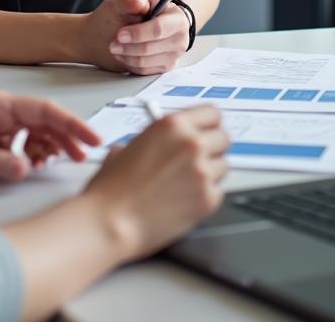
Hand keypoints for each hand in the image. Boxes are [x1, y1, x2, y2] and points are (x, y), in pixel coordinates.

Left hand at [0, 86, 99, 180]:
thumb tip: (24, 167)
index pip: (41, 110)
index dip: (69, 123)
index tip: (89, 137)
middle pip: (43, 119)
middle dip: (65, 135)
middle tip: (84, 154)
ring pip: (35, 129)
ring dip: (50, 145)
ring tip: (62, 161)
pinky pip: (22, 140)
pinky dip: (33, 152)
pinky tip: (35, 163)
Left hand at [80, 0, 190, 73]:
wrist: (144, 22)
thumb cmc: (142, 8)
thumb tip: (137, 3)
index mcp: (177, 17)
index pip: (158, 29)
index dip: (138, 33)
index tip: (120, 34)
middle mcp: (180, 38)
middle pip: (150, 48)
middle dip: (128, 47)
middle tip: (113, 44)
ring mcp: (174, 55)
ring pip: (145, 62)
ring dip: (126, 56)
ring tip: (115, 48)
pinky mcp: (165, 67)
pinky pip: (144, 71)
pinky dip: (130, 64)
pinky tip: (123, 54)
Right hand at [84, 105, 228, 259]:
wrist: (110, 221)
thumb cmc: (113, 187)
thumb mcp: (131, 146)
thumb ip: (158, 139)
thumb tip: (169, 142)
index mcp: (173, 124)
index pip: (212, 113)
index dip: (208, 124)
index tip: (206, 131)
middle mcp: (191, 143)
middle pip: (223, 138)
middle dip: (212, 147)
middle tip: (197, 159)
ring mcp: (202, 171)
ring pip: (223, 165)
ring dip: (209, 172)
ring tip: (186, 183)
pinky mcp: (208, 199)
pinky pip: (218, 191)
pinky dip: (205, 196)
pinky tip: (184, 200)